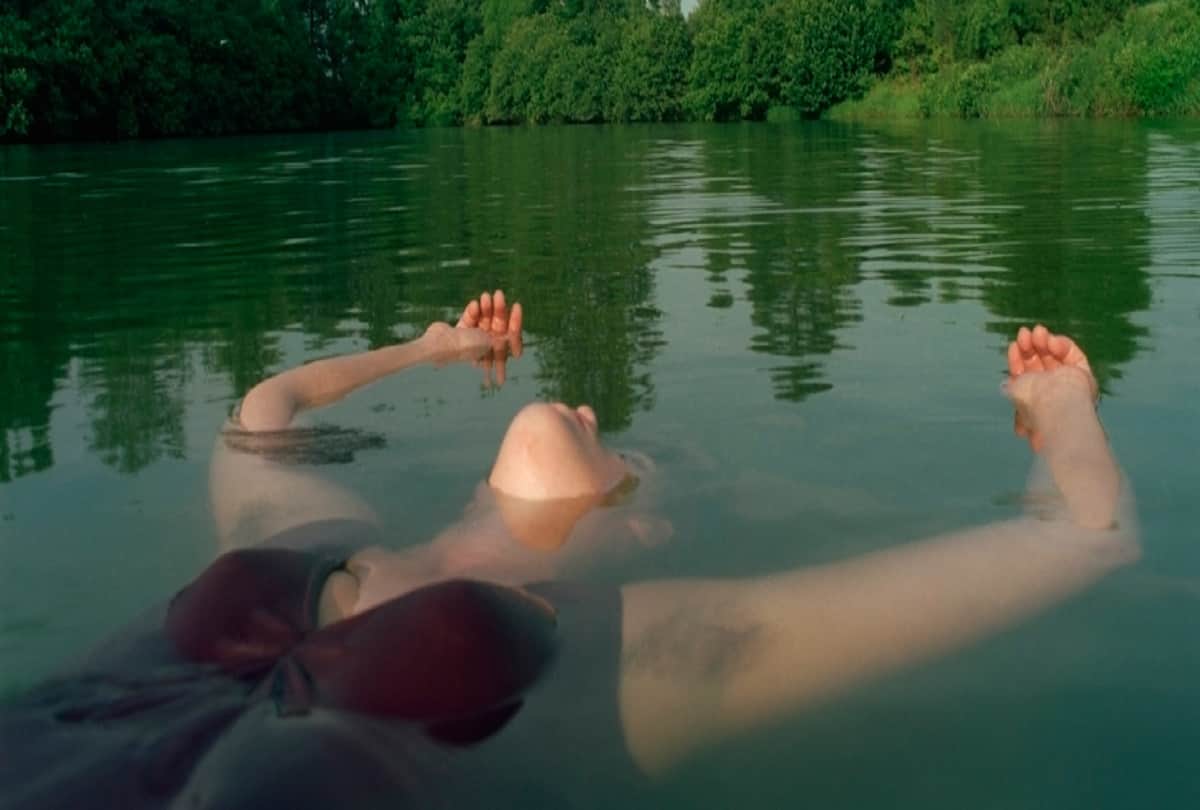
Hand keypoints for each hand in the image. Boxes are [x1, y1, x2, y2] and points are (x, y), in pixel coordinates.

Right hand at [424, 290, 523, 385]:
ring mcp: (474, 336)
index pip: (512, 338)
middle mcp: (486, 345)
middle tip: (498, 293)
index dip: (516, 322)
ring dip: (487, 308)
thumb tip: (512, 333)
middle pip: (498, 325)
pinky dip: (473, 312)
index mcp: (496, 353)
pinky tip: (474, 305)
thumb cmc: (464, 347)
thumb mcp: (487, 343)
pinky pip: (471, 317)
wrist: (439, 345)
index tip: (517, 306)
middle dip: (499, 309)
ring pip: (485, 319)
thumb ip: (500, 338)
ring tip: (485, 296)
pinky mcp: (462, 328)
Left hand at [1006, 324, 1096, 451]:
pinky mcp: (1082, 374)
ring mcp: (1067, 381)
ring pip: (1055, 355)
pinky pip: (1072, 354)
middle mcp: (1051, 390)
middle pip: (1039, 360)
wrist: (1057, 408)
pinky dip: (1061, 344)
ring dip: (1043, 340)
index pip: (1025, 372)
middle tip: (1023, 332)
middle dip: (1030, 345)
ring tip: (1036, 332)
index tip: (1013, 345)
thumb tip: (1006, 385)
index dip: (1018, 357)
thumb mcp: (1014, 393)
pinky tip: (1051, 341)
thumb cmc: (1032, 404)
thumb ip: (1012, 388)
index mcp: (1033, 397)